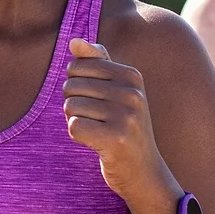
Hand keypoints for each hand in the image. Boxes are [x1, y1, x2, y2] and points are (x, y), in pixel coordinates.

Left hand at [62, 39, 178, 213]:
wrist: (144, 171)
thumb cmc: (124, 127)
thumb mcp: (116, 91)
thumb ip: (96, 63)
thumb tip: (74, 41)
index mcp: (132, 75)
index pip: (77, 66)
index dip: (78, 86)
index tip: (98, 102)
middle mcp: (132, 92)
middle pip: (71, 85)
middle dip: (75, 104)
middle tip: (98, 121)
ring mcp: (126, 116)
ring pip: (70, 107)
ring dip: (76, 121)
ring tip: (99, 131)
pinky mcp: (115, 139)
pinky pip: (74, 127)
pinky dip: (78, 137)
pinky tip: (97, 143)